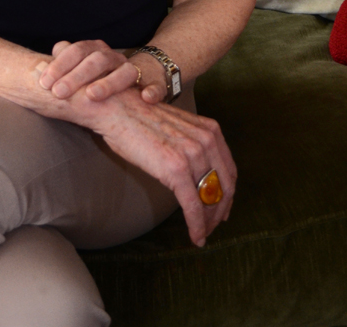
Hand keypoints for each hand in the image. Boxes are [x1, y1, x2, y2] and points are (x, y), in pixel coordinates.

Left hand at [37, 39, 165, 103]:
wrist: (147, 72)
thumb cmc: (105, 76)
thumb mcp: (84, 68)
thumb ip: (66, 62)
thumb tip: (44, 60)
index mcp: (97, 51)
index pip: (77, 50)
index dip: (60, 65)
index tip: (45, 82)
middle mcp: (115, 58)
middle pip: (97, 60)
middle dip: (76, 76)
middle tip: (59, 92)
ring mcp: (135, 69)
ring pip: (125, 71)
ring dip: (109, 83)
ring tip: (92, 95)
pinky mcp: (155, 82)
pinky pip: (156, 85)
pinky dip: (152, 91)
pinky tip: (144, 98)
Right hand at [93, 90, 236, 247]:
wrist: (116, 108)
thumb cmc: (139, 119)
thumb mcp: (177, 128)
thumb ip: (193, 145)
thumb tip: (198, 174)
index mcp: (209, 129)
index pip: (229, 170)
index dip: (228, 194)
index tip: (222, 210)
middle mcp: (206, 140)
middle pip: (224, 187)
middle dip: (220, 211)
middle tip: (212, 227)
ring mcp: (192, 154)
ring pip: (210, 200)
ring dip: (208, 222)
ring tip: (202, 234)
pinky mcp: (176, 169)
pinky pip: (193, 206)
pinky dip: (197, 225)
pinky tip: (195, 237)